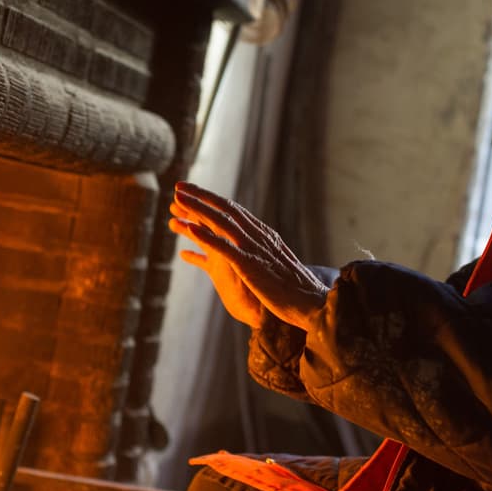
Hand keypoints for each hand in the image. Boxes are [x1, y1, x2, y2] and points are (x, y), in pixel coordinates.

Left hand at [168, 181, 328, 329]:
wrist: (314, 303)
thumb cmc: (296, 289)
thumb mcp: (275, 265)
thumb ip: (263, 254)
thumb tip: (253, 252)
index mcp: (264, 235)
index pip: (235, 211)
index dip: (212, 199)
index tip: (193, 191)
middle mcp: (258, 237)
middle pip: (225, 210)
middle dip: (200, 197)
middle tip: (179, 187)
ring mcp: (254, 250)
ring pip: (222, 223)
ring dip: (198, 210)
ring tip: (177, 201)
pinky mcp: (251, 267)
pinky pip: (226, 248)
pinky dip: (208, 237)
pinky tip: (191, 229)